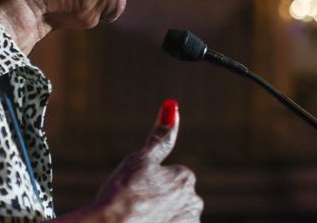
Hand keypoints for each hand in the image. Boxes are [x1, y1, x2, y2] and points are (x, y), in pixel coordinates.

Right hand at [93, 99, 202, 221]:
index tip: (134, 194)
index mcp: (185, 177)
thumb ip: (160, 136)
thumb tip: (173, 106)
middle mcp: (194, 202)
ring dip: (160, 220)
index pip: (168, 180)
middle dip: (157, 205)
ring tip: (138, 221)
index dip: (147, 187)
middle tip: (135, 210)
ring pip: (173, 218)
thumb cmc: (122, 193)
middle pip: (172, 201)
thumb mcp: (140, 158)